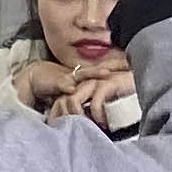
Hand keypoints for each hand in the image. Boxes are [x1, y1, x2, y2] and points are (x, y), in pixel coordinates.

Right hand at [17, 53, 131, 121]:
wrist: (36, 77)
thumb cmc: (59, 87)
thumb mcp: (78, 92)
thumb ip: (90, 95)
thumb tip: (106, 106)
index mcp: (87, 77)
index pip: (107, 70)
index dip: (120, 67)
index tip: (135, 65)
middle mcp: (81, 75)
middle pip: (101, 68)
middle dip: (115, 65)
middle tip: (129, 64)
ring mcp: (70, 77)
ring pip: (84, 74)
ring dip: (95, 73)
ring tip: (106, 73)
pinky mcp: (57, 82)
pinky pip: (63, 84)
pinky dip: (67, 86)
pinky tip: (72, 89)